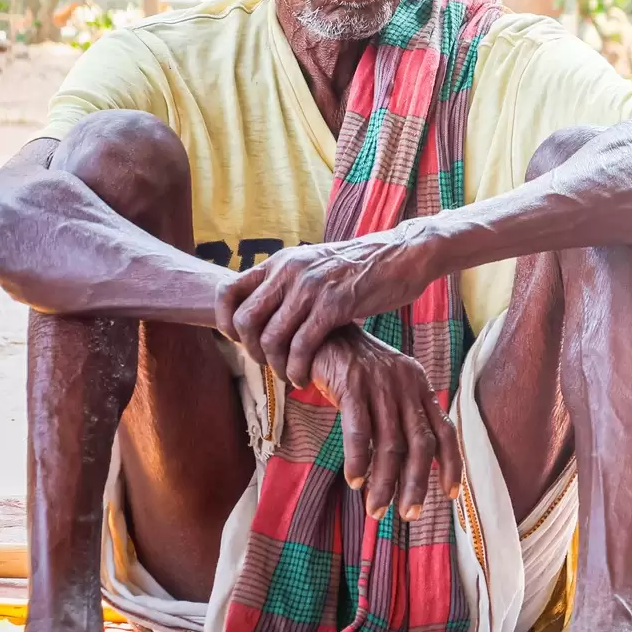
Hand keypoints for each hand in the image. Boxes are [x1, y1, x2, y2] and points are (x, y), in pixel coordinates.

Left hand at [218, 230, 430, 389]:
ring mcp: (311, 288)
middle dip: (251, 352)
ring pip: (272, 338)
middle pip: (244, 321)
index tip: (243, 341)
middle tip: (268, 365)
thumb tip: (268, 308)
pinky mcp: (335, 305)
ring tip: (290, 376)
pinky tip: (305, 377)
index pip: (228, 292)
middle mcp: (290, 271)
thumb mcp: (317, 264)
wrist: (405, 254)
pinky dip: (298, 369)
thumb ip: (291, 282)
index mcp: (281, 261)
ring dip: (276, 367)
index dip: (226, 324)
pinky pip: (302, 346)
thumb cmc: (363, 266)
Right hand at [309, 325, 463, 521]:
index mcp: (419, 386)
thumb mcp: (386, 386)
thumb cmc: (352, 367)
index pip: (445, 430)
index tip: (450, 495)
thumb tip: (408, 460)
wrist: (321, 329)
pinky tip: (355, 481)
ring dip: (385, 482)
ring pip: (391, 443)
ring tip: (377, 510)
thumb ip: (400, 415)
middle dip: (417, 484)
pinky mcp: (352, 384)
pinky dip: (359, 459)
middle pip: (421, 443)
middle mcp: (406, 385)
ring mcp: (381, 384)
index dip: (451, 464)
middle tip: (409, 515)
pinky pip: (360, 430)